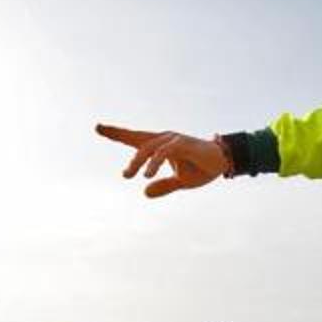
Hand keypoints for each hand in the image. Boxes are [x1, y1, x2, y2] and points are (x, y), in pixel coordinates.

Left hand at [95, 125, 230, 198]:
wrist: (223, 163)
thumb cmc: (202, 169)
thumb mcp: (180, 182)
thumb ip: (163, 186)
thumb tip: (144, 193)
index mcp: (161, 146)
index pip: (135, 138)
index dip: (117, 133)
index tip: (98, 128)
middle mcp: (165, 139)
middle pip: (137, 137)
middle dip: (117, 133)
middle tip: (99, 131)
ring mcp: (173, 140)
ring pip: (148, 147)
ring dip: (136, 162)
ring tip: (127, 175)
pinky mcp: (182, 144)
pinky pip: (163, 152)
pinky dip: (154, 163)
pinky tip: (147, 175)